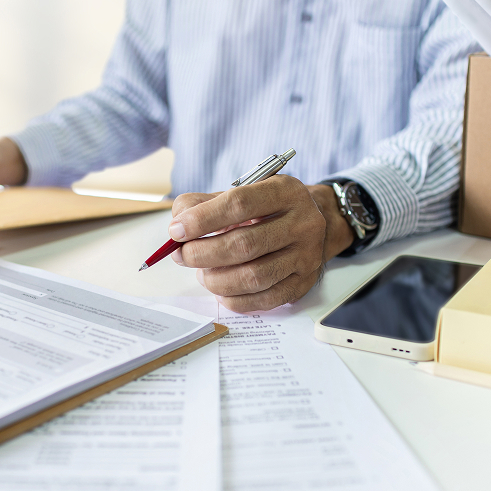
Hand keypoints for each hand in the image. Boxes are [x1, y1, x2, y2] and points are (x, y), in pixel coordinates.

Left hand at [168, 176, 354, 311]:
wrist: (314, 223)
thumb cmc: (267, 209)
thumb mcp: (242, 192)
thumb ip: (205, 203)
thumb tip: (177, 227)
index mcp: (285, 191)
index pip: (239, 204)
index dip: (202, 219)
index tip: (176, 231)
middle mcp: (303, 222)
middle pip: (244, 244)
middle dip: (203, 253)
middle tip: (181, 256)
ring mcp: (307, 255)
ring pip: (254, 276)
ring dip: (216, 279)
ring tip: (201, 274)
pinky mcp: (305, 282)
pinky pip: (265, 299)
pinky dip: (235, 300)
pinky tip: (220, 291)